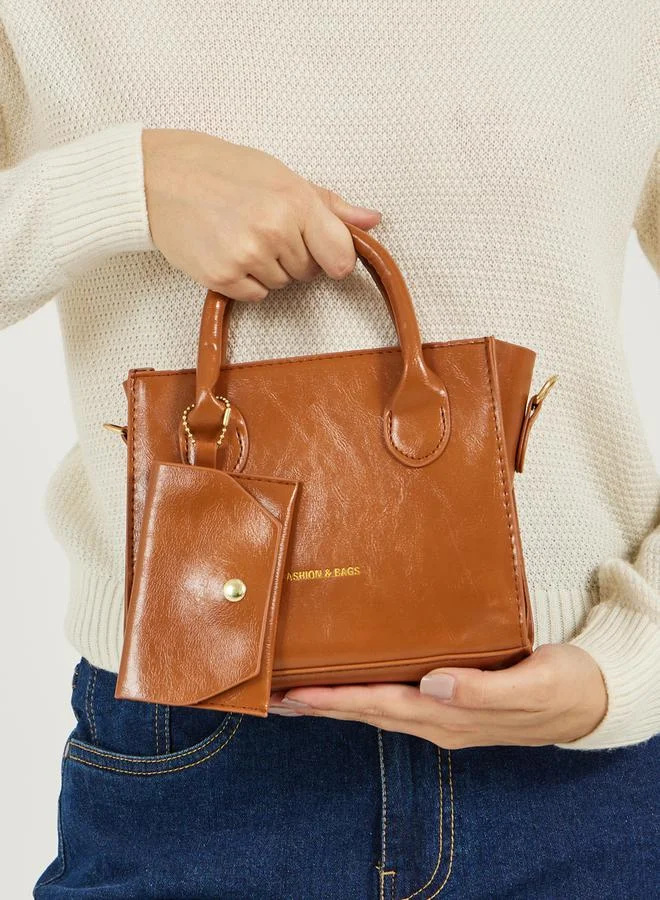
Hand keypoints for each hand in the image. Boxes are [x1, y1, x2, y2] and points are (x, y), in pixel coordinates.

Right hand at [142, 128, 381, 299]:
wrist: (159, 177)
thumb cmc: (222, 170)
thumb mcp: (280, 175)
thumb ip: (329, 204)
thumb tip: (372, 220)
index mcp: (295, 201)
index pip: (341, 256)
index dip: (334, 256)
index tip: (321, 250)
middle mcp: (274, 231)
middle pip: (308, 271)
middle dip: (294, 256)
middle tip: (263, 227)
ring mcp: (247, 256)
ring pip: (281, 285)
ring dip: (269, 269)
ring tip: (241, 235)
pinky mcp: (222, 277)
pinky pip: (255, 296)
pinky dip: (246, 282)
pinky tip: (229, 252)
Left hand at [269, 644, 607, 747]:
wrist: (590, 700)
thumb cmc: (562, 687)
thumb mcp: (531, 687)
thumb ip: (482, 690)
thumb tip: (435, 684)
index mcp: (452, 717)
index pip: (381, 705)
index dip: (337, 700)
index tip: (296, 694)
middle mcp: (440, 720)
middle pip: (369, 711)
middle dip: (322, 705)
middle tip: (277, 696)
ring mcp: (445, 717)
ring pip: (378, 709)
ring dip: (337, 703)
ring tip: (300, 694)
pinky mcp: (452, 704)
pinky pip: (397, 702)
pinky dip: (366, 696)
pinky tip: (355, 687)